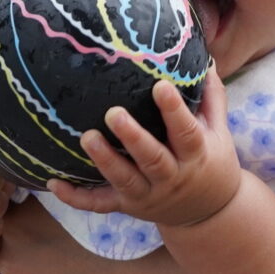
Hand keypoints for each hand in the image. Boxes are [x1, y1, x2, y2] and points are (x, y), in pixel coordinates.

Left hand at [49, 74, 237, 227]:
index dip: (174, 110)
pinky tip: (54, 183)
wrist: (210, 214)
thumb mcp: (219, 132)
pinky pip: (99, 205)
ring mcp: (147, 195)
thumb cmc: (211, 162)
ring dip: (104, 160)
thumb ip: (212, 97)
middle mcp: (172, 178)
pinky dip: (76, 197)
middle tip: (113, 113)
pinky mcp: (127, 206)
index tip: (161, 85)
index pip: (186, 132)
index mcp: (195, 156)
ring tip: (87, 137)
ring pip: (124, 180)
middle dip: (133, 137)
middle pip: (152, 159)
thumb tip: (208, 59)